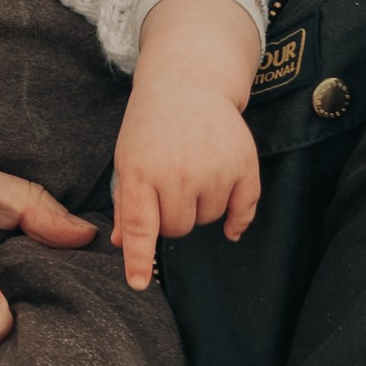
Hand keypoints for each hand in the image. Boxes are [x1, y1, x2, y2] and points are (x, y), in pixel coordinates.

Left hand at [112, 0, 263, 282]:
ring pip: (208, 221)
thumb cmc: (151, 125)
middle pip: (177, 229)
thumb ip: (127, 204)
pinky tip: (229, 217)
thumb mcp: (128, 159)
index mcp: (139, 171)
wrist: (188, 82)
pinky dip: (236, 218)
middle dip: (173, 217)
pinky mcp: (243, 165)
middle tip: (171, 184)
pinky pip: (242, 212)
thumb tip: (121, 244)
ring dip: (202, 207)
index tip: (138, 284)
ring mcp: (212, 169)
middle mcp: (176, 172)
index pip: (139, 225)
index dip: (138, 258)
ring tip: (194, 170)